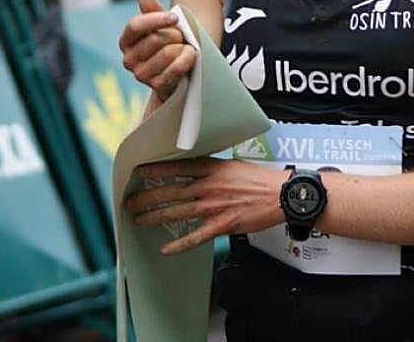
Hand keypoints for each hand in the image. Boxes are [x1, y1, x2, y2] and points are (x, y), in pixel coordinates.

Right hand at [119, 0, 196, 100]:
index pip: (135, 26)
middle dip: (174, 35)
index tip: (175, 18)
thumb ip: (153, 11)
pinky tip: (191, 55)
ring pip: (166, 53)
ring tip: (186, 47)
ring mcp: (141, 74)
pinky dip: (186, 60)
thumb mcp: (162, 26)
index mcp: (126, 41)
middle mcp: (129, 59)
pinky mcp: (156, 86)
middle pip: (154, 39)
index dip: (156, 19)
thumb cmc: (169, 43)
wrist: (179, 70)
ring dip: (182, 47)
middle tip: (182, 36)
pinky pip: (174, 70)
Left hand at [125, 158, 287, 254]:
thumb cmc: (261, 181)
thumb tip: (197, 170)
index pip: (178, 167)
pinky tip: (165, 248)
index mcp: (214, 168)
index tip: (140, 172)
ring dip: (155, 216)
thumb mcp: (234, 165)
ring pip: (177, 212)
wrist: (282, 195)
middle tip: (131, 201)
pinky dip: (179, 244)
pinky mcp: (222, 224)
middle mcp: (210, 186)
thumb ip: (213, 169)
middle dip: (147, 197)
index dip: (157, 169)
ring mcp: (215, 206)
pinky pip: (196, 236)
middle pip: (171, 191)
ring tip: (139, 220)